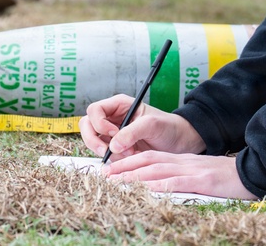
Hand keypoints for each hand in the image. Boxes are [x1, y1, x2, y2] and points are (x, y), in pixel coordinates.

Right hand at [79, 94, 204, 159]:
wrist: (179, 142)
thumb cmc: (168, 127)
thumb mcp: (152, 125)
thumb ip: (132, 132)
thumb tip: (113, 145)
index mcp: (119, 105)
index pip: (95, 110)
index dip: (99, 123)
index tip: (114, 133)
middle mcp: (112, 118)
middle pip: (87, 125)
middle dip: (93, 139)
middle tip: (107, 151)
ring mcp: (112, 134)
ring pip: (92, 141)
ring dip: (104, 151)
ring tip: (127, 154)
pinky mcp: (116, 149)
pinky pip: (104, 154)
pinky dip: (113, 159)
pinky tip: (129, 158)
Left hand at [105, 151, 257, 199]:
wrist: (256, 171)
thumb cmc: (230, 176)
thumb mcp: (204, 174)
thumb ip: (185, 177)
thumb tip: (164, 186)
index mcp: (184, 160)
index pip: (151, 156)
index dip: (130, 161)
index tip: (112, 168)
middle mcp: (184, 162)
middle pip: (148, 160)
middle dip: (124, 167)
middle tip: (103, 175)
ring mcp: (193, 170)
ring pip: (157, 169)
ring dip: (133, 175)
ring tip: (114, 182)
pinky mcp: (202, 181)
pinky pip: (176, 182)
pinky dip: (158, 184)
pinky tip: (145, 188)